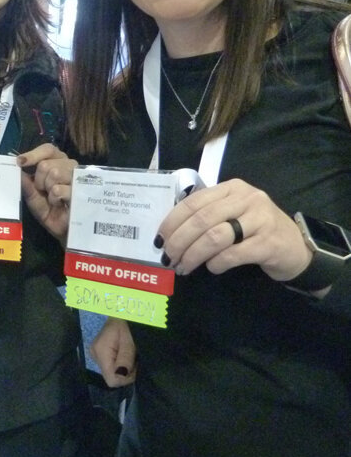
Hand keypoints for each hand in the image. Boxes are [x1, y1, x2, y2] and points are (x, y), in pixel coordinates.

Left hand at [17, 143, 77, 240]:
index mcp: (57, 163)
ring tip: (52, 198)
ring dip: (48, 189)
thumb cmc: (49, 210)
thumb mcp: (32, 196)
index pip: (48, 149)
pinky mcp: (82, 191)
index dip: (33, 154)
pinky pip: (60, 189)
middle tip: (43, 191)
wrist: (63, 230)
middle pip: (47, 163)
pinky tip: (59, 204)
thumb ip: (26, 182)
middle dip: (39, 180)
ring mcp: (78, 177)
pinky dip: (54, 198)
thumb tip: (17, 167)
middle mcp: (69, 166)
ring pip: (55, 172)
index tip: (20, 162)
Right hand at [90, 317, 136, 386]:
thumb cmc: (128, 323)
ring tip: (130, 353)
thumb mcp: (130, 340)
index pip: (111, 379)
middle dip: (125, 372)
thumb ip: (125, 358)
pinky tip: (125, 353)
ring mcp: (95, 353)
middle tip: (134, 357)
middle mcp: (94, 354)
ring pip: (111, 372)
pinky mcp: (99, 352)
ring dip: (124, 367)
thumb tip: (121, 375)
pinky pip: (110, 365)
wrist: (122, 310)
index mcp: (100, 351)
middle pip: (111, 376)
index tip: (135, 366)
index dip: (125, 378)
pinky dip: (120, 363)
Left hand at [156, 178, 310, 280]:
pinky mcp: (269, 243)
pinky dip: (216, 263)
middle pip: (201, 220)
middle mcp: (247, 199)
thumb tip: (169, 233)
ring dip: (193, 255)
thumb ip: (206, 215)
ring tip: (183, 267)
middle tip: (168, 258)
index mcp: (232, 188)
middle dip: (179, 241)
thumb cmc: (256, 230)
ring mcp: (260, 220)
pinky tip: (211, 268)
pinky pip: (233, 254)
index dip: (172, 222)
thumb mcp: (232, 213)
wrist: (296, 247)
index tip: (159, 239)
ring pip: (214, 237)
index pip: (193, 202)